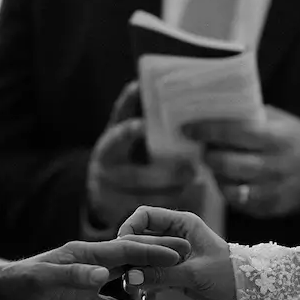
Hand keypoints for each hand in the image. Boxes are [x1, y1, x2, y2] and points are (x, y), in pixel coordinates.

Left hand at [0, 237, 190, 299]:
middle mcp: (87, 264)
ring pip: (122, 279)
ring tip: (172, 283)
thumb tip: (103, 275)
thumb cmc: (14, 285)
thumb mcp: (42, 280)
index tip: (176, 251)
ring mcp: (84, 283)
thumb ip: (72, 276)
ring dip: (145, 280)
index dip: (150, 250)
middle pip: (128, 259)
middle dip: (157, 257)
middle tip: (186, 255)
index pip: (123, 250)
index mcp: (82, 253)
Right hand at [87, 82, 200, 228]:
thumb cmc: (120, 151)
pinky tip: (190, 194)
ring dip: (175, 190)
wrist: (101, 188)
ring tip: (198, 180)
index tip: (144, 126)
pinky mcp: (121, 217)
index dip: (129, 133)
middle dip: (167, 174)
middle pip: (137, 176)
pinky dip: (172, 203)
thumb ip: (128, 109)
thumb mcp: (118, 129)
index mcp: (107, 149)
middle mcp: (105, 174)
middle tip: (193, 168)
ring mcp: (111, 198)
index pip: (116, 139)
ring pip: (146, 197)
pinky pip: (150, 212)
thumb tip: (138, 83)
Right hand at [117, 206, 242, 299]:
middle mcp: (174, 236)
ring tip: (133, 291)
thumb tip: (132, 277)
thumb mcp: (194, 274)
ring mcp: (173, 256)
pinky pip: (152, 276)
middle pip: (141, 239)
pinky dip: (147, 286)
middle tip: (126, 277)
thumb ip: (162, 274)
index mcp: (182, 224)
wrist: (247, 294)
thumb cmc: (229, 275)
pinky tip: (146, 299)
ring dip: (137, 274)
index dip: (129, 228)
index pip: (145, 215)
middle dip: (132, 257)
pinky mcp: (174, 273)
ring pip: (144, 260)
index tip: (122, 248)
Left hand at [184, 105, 299, 218]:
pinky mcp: (270, 209)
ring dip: (215, 175)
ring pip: (227, 186)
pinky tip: (229, 181)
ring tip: (216, 165)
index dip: (206, 130)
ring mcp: (271, 191)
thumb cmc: (299, 141)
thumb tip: (214, 111)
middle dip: (207, 155)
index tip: (187, 129)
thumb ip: (252, 118)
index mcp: (275, 137)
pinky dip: (228, 191)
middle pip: (225, 163)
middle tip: (203, 149)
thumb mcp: (282, 122)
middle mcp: (272, 165)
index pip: (232, 132)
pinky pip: (238, 203)